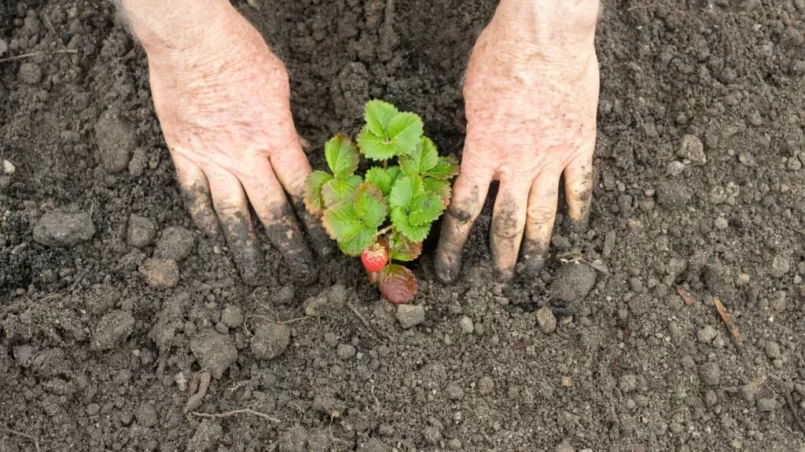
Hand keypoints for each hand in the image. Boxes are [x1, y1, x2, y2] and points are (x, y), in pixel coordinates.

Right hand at [142, 6, 327, 284]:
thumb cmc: (239, 51)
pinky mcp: (183, 152)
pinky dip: (204, 220)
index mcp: (275, 135)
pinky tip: (214, 240)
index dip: (317, 219)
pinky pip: (194, 195)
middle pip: (271, 210)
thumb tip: (294, 153)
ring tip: (254, 275)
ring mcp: (211, 157)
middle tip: (301, 273)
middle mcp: (245, 155)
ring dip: (245, 247)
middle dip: (290, 245)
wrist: (190, 39)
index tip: (329, 243)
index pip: (301, 189)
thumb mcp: (278, 86)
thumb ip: (286, 127)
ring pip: (232, 213)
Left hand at [436, 0, 599, 282]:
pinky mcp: (581, 144)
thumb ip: (474, 131)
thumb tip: (475, 144)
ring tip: (534, 269)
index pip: (463, 212)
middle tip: (499, 279)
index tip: (449, 269)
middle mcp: (517, 164)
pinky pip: (581, 187)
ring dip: (538, 245)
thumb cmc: (501, 55)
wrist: (546, 35)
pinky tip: (576, 231)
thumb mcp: (470, 95)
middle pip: (507, 223)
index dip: (454, 246)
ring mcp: (552, 157)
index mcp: (483, 152)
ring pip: (544, 214)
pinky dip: (578, 211)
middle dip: (501, 256)